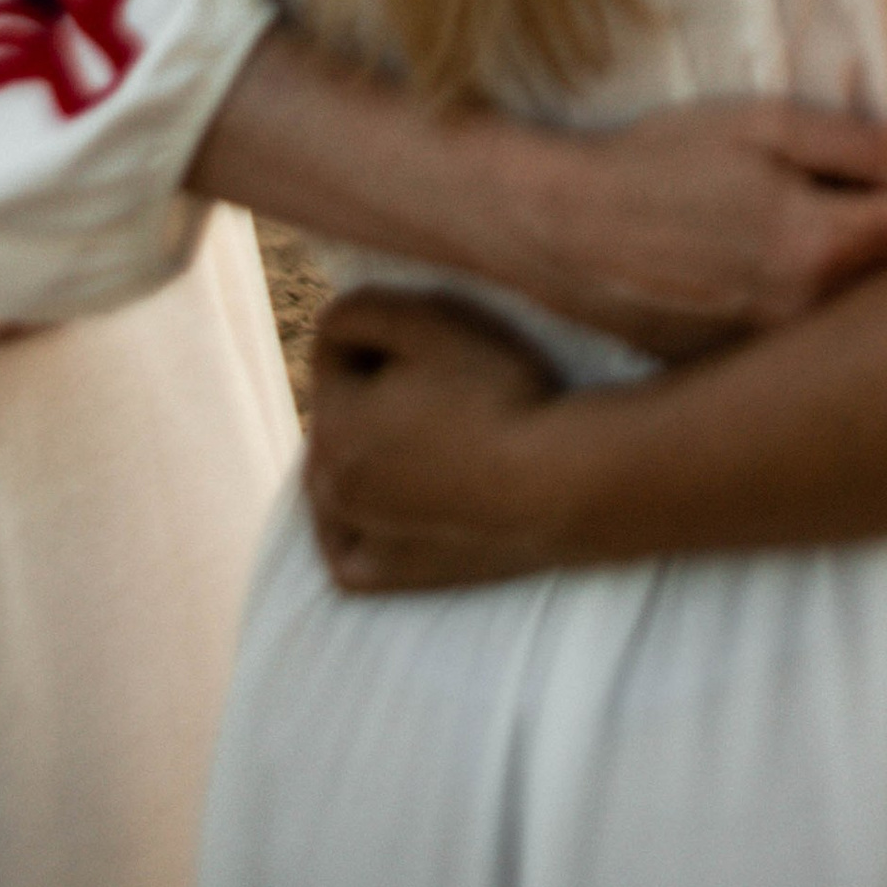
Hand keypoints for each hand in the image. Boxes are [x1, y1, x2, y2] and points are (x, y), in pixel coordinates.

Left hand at [306, 290, 575, 592]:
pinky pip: (347, 546)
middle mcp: (329, 486)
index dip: (387, 334)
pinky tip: (389, 506)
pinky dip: (356, 524)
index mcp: (333, 422)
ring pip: (337, 474)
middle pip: (337, 413)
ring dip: (364, 448)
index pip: (336, 351)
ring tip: (426, 436)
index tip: (437, 345)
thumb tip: (325, 325)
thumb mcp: (432, 320)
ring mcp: (354, 537)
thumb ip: (362, 308)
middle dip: (369, 391)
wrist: (561, 483)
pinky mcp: (382, 578)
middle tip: (438, 388)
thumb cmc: (502, 393)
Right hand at [490, 98, 886, 359]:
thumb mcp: (761, 123)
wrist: (564, 229)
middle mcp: (804, 316)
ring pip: (867, 319)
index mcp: (816, 247)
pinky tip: (833, 285)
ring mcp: (771, 355)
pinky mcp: (741, 371)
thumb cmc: (662, 160)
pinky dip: (841, 316)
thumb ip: (859, 146)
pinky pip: (816, 342)